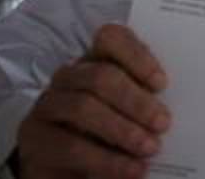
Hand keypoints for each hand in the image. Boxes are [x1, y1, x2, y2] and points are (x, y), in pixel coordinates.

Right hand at [17, 24, 170, 178]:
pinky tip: (132, 170)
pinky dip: (106, 160)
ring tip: (149, 148)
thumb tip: (170, 111)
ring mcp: (48, 104)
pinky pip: (70, 146)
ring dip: (122, 130)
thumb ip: (144, 102)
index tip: (161, 83)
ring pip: (83, 107)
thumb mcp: (129, 113)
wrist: (64, 165)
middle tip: (163, 124)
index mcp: (96, 61)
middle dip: (136, 101)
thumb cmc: (107, 132)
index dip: (137, 56)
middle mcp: (69, 76)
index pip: (111, 38)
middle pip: (100, 76)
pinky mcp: (34, 136)